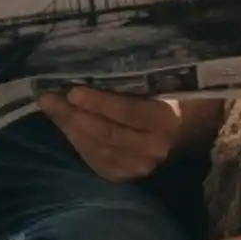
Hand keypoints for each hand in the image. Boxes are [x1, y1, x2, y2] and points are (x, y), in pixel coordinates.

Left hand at [38, 87, 200, 182]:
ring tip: (51, 108)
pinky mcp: (126, 176)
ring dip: (70, 128)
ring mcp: (140, 166)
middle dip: (73, 115)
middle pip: (106, 132)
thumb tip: (101, 64)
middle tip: (49, 97)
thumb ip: (140, 79)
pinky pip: (95, 160)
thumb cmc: (175, 96)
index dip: (99, 103)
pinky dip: (77, 142)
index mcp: (167, 121)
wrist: (191, 130)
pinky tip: (66, 126)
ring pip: (96, 148)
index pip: (128, 112)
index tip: (72, 91)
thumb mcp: (165, 83)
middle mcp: (154, 148)